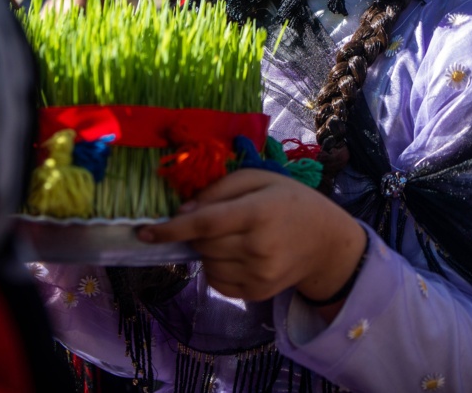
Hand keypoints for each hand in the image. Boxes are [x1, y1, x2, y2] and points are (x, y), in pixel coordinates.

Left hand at [138, 169, 367, 305]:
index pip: (205, 224)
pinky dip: (215, 267)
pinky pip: (216, 282)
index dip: (170, 228)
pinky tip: (234, 255)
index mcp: (258, 212)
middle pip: (202, 244)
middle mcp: (258, 247)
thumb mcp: (261, 179)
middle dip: (196, 232)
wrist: (327, 244)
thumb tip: (183, 212)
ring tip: (232, 237)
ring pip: (206, 264)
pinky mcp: (257, 293)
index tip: (143, 232)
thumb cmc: (291, 202)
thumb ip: (220, 190)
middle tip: (216, 221)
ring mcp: (258, 275)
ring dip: (206, 250)